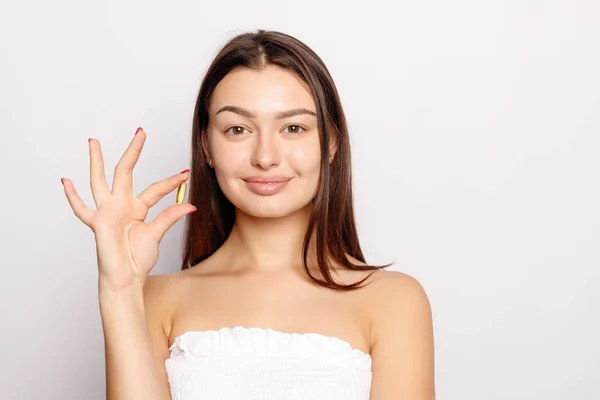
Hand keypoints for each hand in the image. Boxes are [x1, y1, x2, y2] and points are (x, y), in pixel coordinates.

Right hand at [61, 128, 195, 290]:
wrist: (126, 278)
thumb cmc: (138, 259)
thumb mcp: (157, 234)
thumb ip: (170, 217)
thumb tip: (190, 205)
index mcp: (137, 208)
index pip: (155, 189)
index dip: (170, 182)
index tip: (185, 174)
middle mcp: (121, 205)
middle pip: (126, 172)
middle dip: (133, 152)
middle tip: (141, 132)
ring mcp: (108, 212)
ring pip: (100, 181)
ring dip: (97, 161)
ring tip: (94, 142)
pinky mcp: (98, 222)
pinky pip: (82, 209)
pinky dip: (73, 197)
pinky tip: (66, 181)